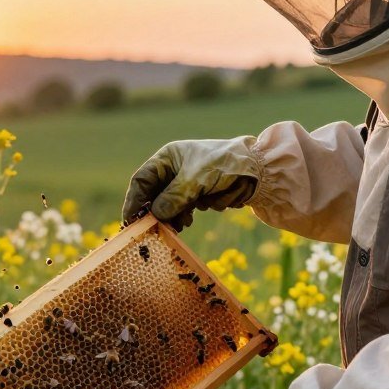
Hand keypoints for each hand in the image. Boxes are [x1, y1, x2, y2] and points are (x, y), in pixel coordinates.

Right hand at [122, 137, 260, 228]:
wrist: (258, 171)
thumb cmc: (224, 165)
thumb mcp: (195, 180)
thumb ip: (173, 198)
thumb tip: (155, 215)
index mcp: (168, 157)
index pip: (141, 180)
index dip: (134, 200)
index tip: (130, 220)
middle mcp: (173, 169)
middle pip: (153, 195)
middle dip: (153, 213)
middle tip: (150, 231)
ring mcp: (185, 183)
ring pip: (167, 206)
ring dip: (169, 218)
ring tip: (175, 227)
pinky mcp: (196, 195)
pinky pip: (181, 211)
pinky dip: (181, 218)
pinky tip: (186, 223)